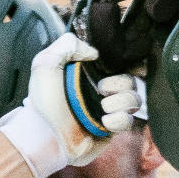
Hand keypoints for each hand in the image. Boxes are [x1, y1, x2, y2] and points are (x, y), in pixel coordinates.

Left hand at [2, 33, 141, 177]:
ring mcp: (108, 112)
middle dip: (119, 83)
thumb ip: (68, 44)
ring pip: (135, 100)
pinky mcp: (111, 130)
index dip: (123, 65)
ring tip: (101, 107)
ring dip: (120, 101)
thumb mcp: (46, 63)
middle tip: (99, 89)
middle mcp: (102, 93)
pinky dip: (119, 120)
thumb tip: (94, 52)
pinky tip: (103, 121)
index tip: (113, 67)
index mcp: (91, 75)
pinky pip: (129, 122)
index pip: (119, 65)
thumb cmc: (43, 100)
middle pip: (132, 81)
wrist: (44, 133)